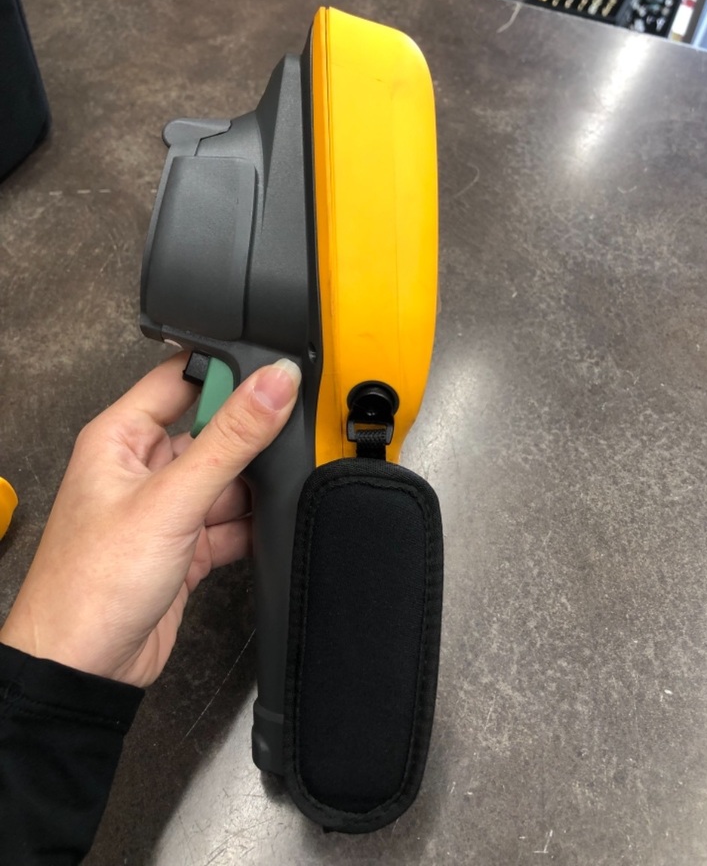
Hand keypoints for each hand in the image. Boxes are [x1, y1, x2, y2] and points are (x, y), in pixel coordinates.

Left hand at [0, 354, 300, 687]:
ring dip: (253, 488)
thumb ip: (230, 439)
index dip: (226, 370)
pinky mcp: (183, 547)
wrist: (83, 671)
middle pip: (213, 431)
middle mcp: (142, 468)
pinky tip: (269, 525)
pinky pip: (229, 522)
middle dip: (249, 438)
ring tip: (278, 490)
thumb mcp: (172, 500)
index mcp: (121, 437)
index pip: (181, 378)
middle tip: (287, 436)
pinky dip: (251, 526)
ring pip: (226, 479)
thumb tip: (272, 384)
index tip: (272, 372)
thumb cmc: (90, 586)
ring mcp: (164, 509)